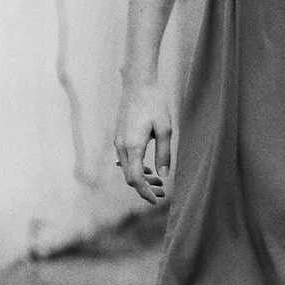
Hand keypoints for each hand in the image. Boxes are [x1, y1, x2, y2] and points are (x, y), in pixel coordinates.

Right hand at [114, 81, 173, 204]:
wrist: (138, 84)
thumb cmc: (154, 103)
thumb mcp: (165, 128)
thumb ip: (164, 153)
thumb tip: (164, 175)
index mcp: (133, 146)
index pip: (136, 178)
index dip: (145, 192)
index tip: (156, 200)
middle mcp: (122, 146)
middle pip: (130, 177)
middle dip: (144, 188)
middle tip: (161, 193)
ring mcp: (118, 142)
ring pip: (126, 169)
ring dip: (141, 179)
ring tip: (159, 182)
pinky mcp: (119, 137)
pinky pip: (125, 160)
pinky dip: (135, 168)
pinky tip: (149, 169)